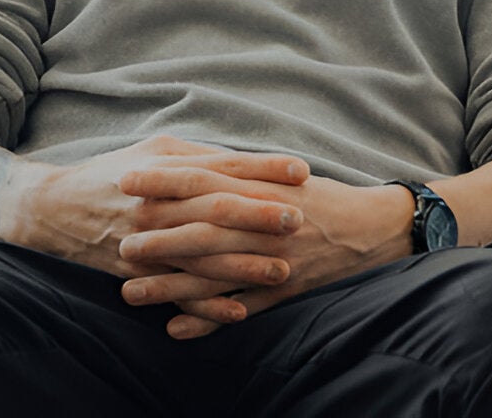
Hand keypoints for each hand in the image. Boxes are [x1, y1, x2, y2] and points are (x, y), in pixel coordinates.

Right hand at [11, 135, 311, 286]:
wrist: (53, 209)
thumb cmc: (114, 173)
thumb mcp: (154, 150)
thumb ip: (198, 157)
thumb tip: (246, 161)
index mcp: (165, 169)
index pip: (223, 166)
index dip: (263, 169)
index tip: (301, 171)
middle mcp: (157, 204)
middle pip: (215, 208)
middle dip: (259, 215)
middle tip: (299, 219)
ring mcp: (146, 241)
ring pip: (201, 256)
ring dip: (243, 266)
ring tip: (281, 271)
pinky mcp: (137, 273)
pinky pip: (177, 292)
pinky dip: (207, 306)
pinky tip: (239, 312)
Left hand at [114, 173, 413, 337]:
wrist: (373, 227)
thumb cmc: (322, 198)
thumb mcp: (282, 175)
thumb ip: (240, 172)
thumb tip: (192, 163)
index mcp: (263, 189)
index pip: (204, 179)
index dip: (164, 179)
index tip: (126, 179)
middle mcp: (265, 225)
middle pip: (201, 230)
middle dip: (157, 237)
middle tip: (118, 243)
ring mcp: (273, 260)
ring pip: (213, 274)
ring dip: (169, 285)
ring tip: (129, 292)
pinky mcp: (283, 290)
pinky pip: (239, 308)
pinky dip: (206, 320)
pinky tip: (173, 328)